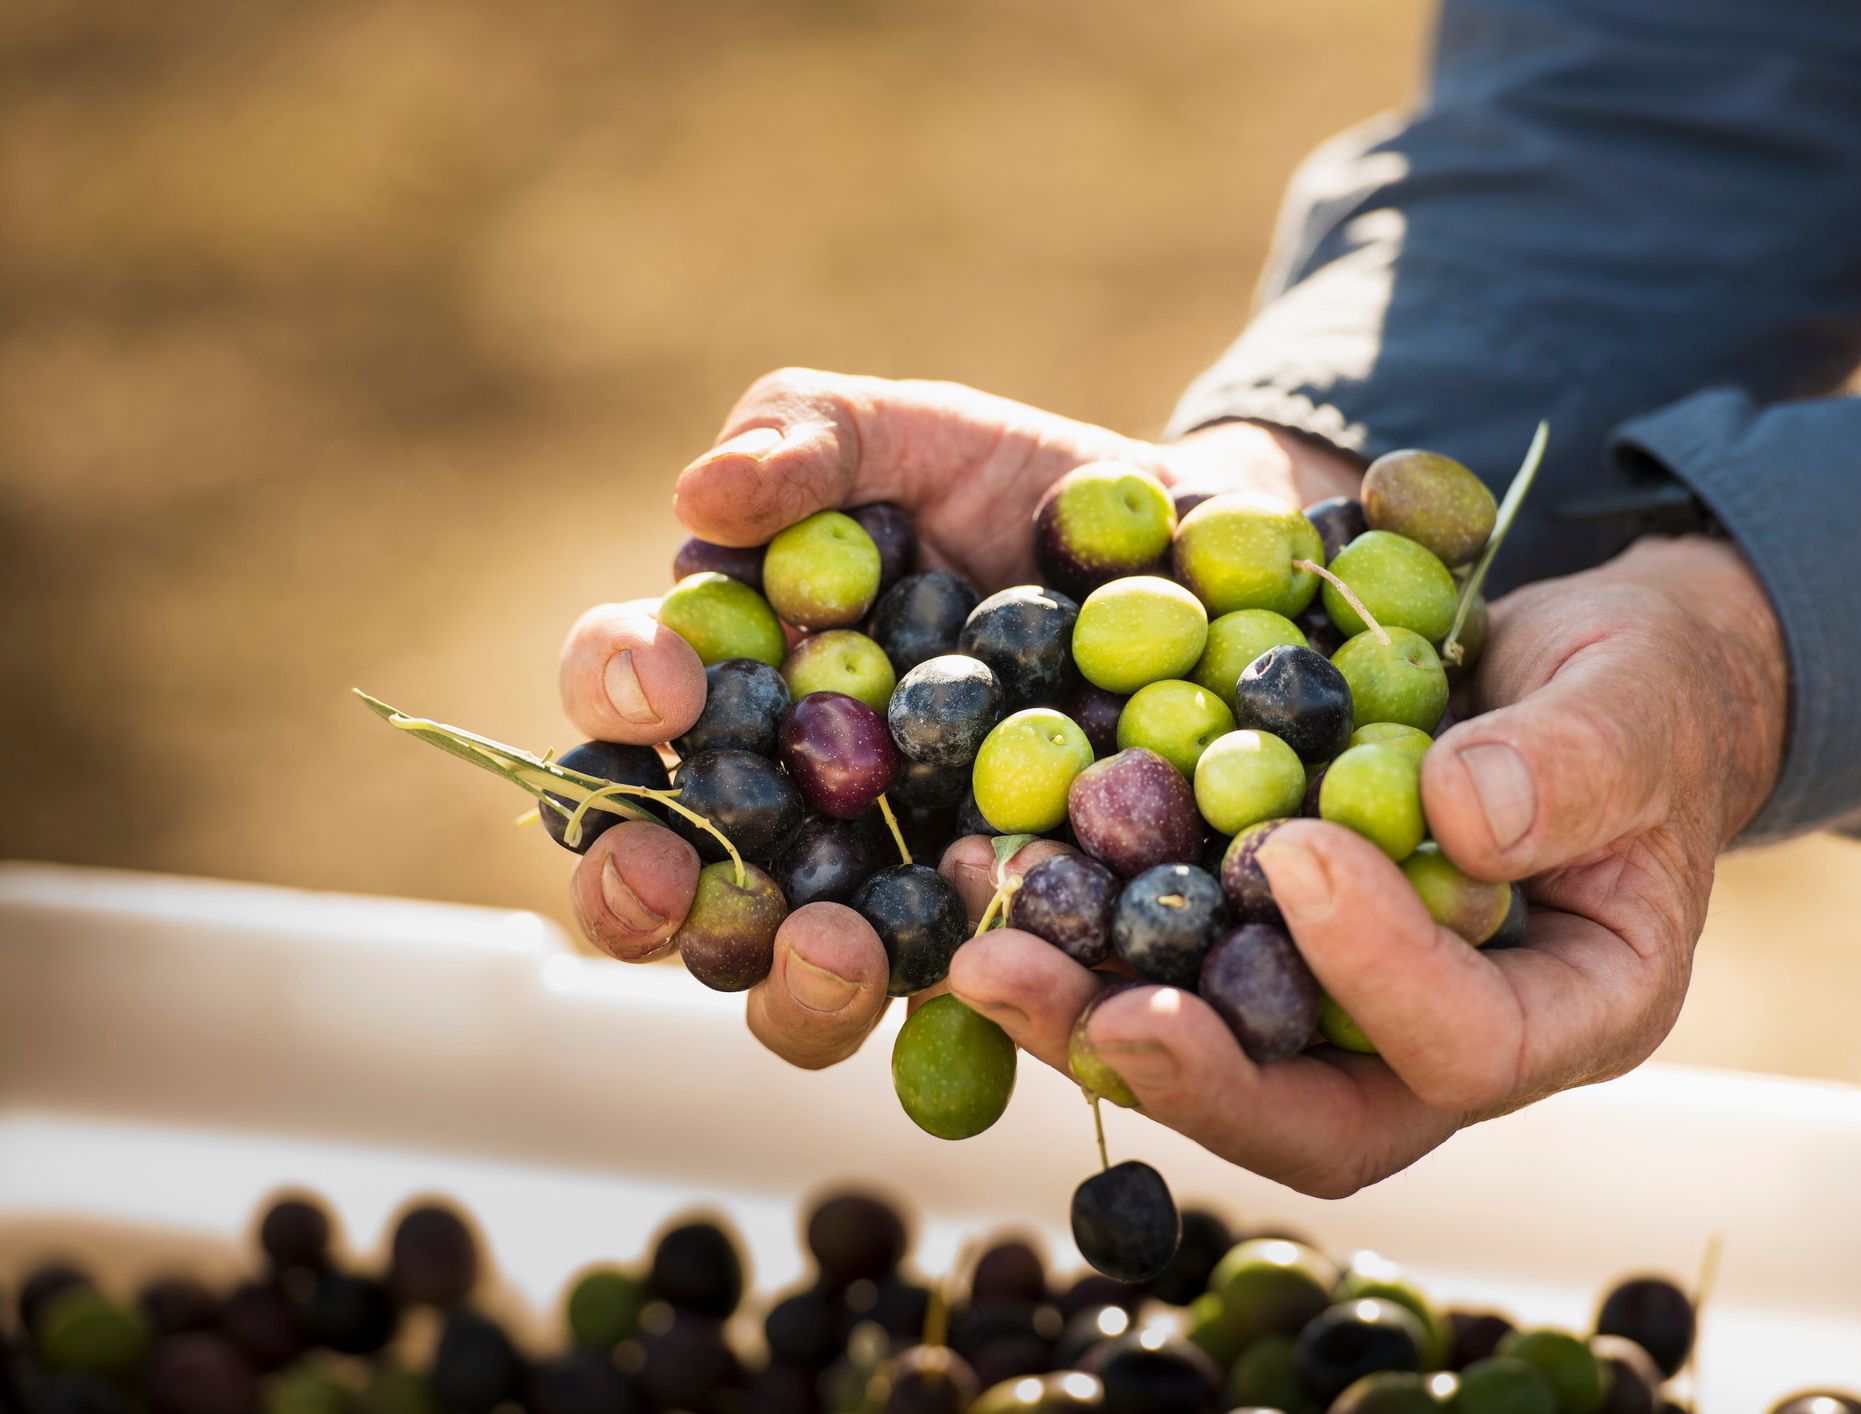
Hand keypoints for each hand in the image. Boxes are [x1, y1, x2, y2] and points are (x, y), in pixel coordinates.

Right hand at [553, 369, 1359, 1066]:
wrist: (1179, 549)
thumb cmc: (1010, 485)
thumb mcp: (910, 433)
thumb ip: (810, 439)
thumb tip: (700, 497)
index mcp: (725, 685)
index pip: (618, 701)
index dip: (614, 693)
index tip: (667, 681)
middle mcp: (777, 811)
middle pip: (660, 883)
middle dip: (639, 891)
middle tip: (674, 876)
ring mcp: (883, 895)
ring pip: (787, 989)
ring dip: (790, 987)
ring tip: (837, 951)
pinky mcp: (997, 949)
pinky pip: (964, 1018)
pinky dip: (962, 1014)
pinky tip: (989, 986)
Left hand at [948, 535, 1788, 1195]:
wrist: (1578, 679)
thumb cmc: (1636, 691)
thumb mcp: (1639, 698)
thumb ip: (1577, 758)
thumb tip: (1457, 816)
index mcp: (1573, 1012)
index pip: (1470, 1048)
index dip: (1379, 972)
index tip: (1298, 851)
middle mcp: (1444, 1044)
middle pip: (1311, 1118)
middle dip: (1179, 1069)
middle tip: (1055, 996)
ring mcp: (1348, 1014)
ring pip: (1216, 1062)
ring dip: (1087, 1018)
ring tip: (978, 948)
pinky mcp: (1267, 952)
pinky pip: (1172, 969)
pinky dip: (1083, 934)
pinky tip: (993, 869)